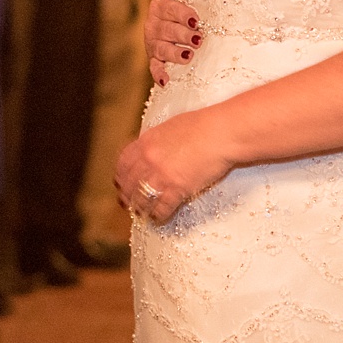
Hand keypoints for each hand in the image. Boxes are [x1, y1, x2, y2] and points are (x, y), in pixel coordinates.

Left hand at [114, 110, 233, 224]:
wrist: (222, 133)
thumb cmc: (204, 125)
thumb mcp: (171, 127)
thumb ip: (157, 140)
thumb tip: (154, 149)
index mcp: (146, 142)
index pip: (122, 164)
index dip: (121, 177)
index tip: (122, 184)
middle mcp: (148, 159)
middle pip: (129, 184)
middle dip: (128, 197)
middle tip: (130, 204)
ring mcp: (161, 176)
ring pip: (142, 200)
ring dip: (142, 209)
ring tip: (144, 213)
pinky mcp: (176, 189)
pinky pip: (161, 208)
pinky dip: (159, 215)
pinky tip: (161, 217)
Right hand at [144, 0, 199, 86]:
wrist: (178, 20)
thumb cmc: (185, 4)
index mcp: (160, 5)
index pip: (168, 8)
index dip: (183, 14)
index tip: (196, 19)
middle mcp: (153, 24)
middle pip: (167, 29)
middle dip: (183, 35)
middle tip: (199, 39)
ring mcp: (153, 42)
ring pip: (162, 48)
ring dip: (175, 53)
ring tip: (189, 55)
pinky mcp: (154, 58)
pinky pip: (154, 67)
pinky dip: (159, 74)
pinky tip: (165, 81)